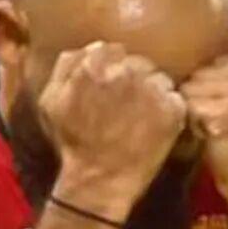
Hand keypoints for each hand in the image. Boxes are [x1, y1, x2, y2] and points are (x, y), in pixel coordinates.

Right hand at [40, 43, 186, 220]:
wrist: (100, 180)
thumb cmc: (74, 143)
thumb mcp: (51, 102)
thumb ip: (66, 66)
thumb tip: (90, 47)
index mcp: (94, 65)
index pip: (113, 50)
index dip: (114, 67)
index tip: (113, 85)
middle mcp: (125, 71)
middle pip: (139, 62)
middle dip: (135, 78)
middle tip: (130, 102)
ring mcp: (151, 89)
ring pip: (159, 78)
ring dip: (154, 92)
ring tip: (143, 115)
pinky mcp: (172, 109)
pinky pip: (176, 98)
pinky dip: (169, 109)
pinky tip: (156, 125)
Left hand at [182, 30, 227, 221]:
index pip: (222, 61)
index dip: (218, 88)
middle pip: (205, 72)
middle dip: (205, 97)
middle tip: (224, 125)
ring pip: (192, 88)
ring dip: (196, 111)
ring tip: (217, 131)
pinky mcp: (224, 115)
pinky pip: (188, 107)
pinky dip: (192, 125)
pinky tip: (211, 139)